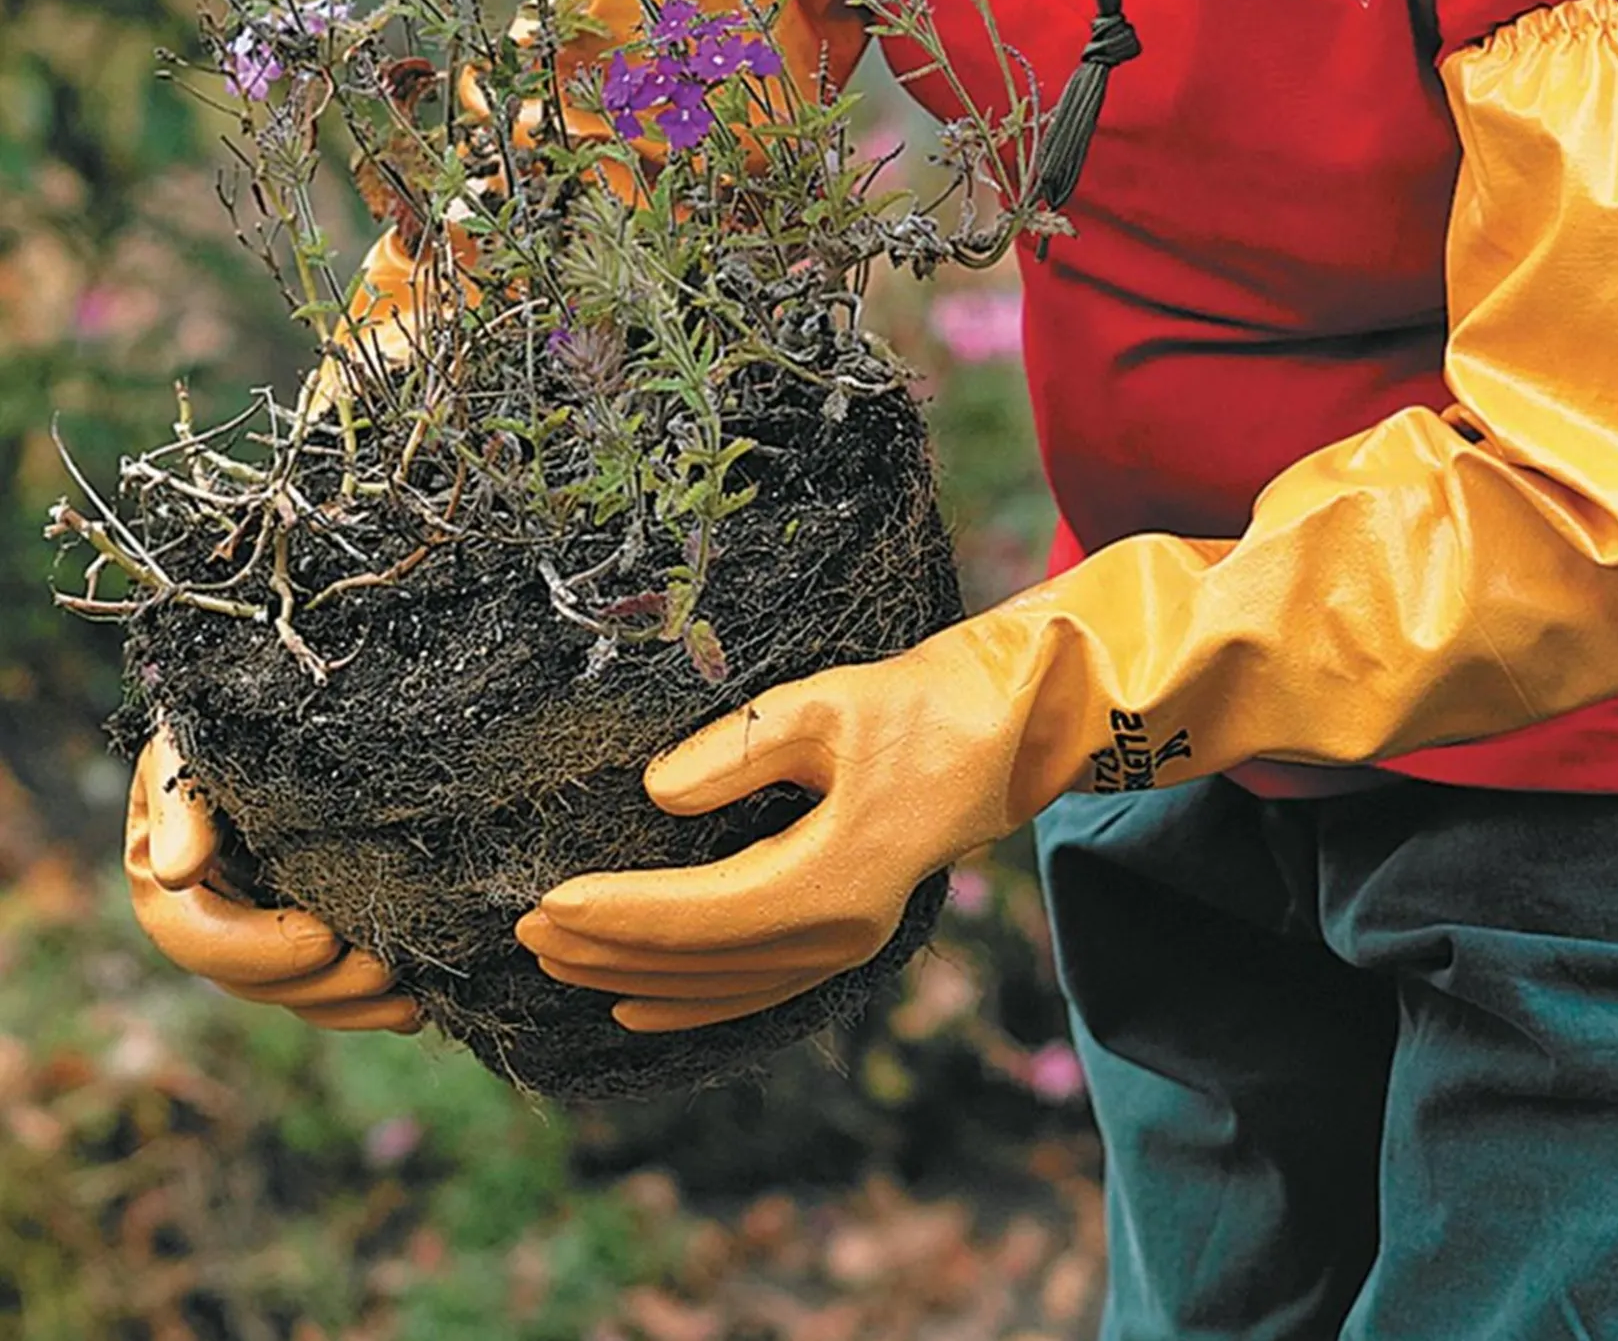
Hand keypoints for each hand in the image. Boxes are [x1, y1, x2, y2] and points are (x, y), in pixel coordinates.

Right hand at [126, 727, 419, 1032]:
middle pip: (242, 979)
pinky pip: (323, 983)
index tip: (324, 937)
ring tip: (408, 998)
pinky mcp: (302, 919)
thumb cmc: (238, 705)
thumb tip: (179, 872)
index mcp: (165, 864)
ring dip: (346, 1004)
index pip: (189, 933)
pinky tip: (414, 1007)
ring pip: (287, 992)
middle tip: (383, 969)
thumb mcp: (196, 738)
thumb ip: (187, 802)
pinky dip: (363, 1003)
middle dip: (314, 984)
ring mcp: (252, 919)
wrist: (284, 690)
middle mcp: (204, 904)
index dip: (255, 949)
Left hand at [517, 653, 1004, 1033]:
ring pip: (718, 984)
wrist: (1000, 734)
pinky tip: (633, 1006)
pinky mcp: (842, 936)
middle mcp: (837, 930)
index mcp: (834, 878)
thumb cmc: (916, 707)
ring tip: (554, 959)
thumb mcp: (827, 703)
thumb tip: (656, 793)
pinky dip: (688, 1000)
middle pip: (699, 960)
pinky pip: (750, 988)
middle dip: (605, 949)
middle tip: (524, 927)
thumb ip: (738, 748)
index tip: (546, 900)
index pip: (701, 914)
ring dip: (631, 975)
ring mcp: (843, 945)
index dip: (619, 914)